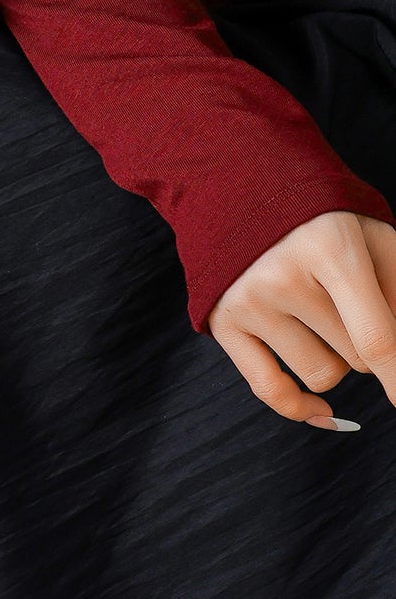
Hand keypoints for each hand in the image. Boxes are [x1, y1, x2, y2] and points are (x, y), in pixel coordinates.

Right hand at [208, 210, 395, 428]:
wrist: (240, 189)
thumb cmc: (322, 217)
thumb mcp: (372, 235)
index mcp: (330, 248)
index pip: (374, 335)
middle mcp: (284, 278)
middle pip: (354, 358)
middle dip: (367, 345)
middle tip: (353, 307)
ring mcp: (250, 305)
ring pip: (321, 375)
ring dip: (337, 362)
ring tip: (323, 321)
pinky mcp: (224, 324)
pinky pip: (269, 390)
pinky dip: (301, 407)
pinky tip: (322, 410)